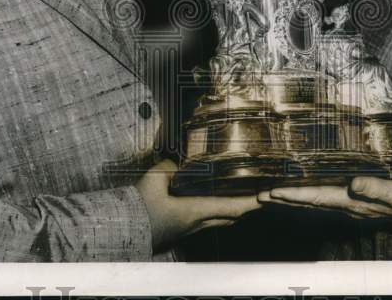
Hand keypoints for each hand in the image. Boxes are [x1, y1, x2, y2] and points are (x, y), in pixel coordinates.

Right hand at [135, 159, 260, 250]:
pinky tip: (214, 205)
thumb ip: (170, 165)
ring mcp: (191, 231)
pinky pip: (209, 223)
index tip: (267, 195)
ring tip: (243, 197)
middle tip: (262, 194)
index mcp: (196, 211)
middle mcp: (198, 224)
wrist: (123, 231)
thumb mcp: (155, 179)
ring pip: (221, 221)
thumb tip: (178, 159)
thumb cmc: (139, 208)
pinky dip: (219, 213)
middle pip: (232, 216)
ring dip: (235, 210)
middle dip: (249, 206)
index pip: (233, 207)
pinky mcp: (183, 232)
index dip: (252, 202)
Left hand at [258, 176, 391, 225]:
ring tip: (271, 196)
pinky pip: (327, 199)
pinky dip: (309, 196)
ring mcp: (352, 205)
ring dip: (293, 199)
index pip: (317, 197)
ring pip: (315, 203)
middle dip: (284, 199)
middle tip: (258, 195)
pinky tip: (302, 194)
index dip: (293, 194)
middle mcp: (350, 205)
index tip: (272, 192)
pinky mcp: (357, 201)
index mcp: (355, 201)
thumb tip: (352, 183)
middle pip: (310, 202)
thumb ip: (377, 188)